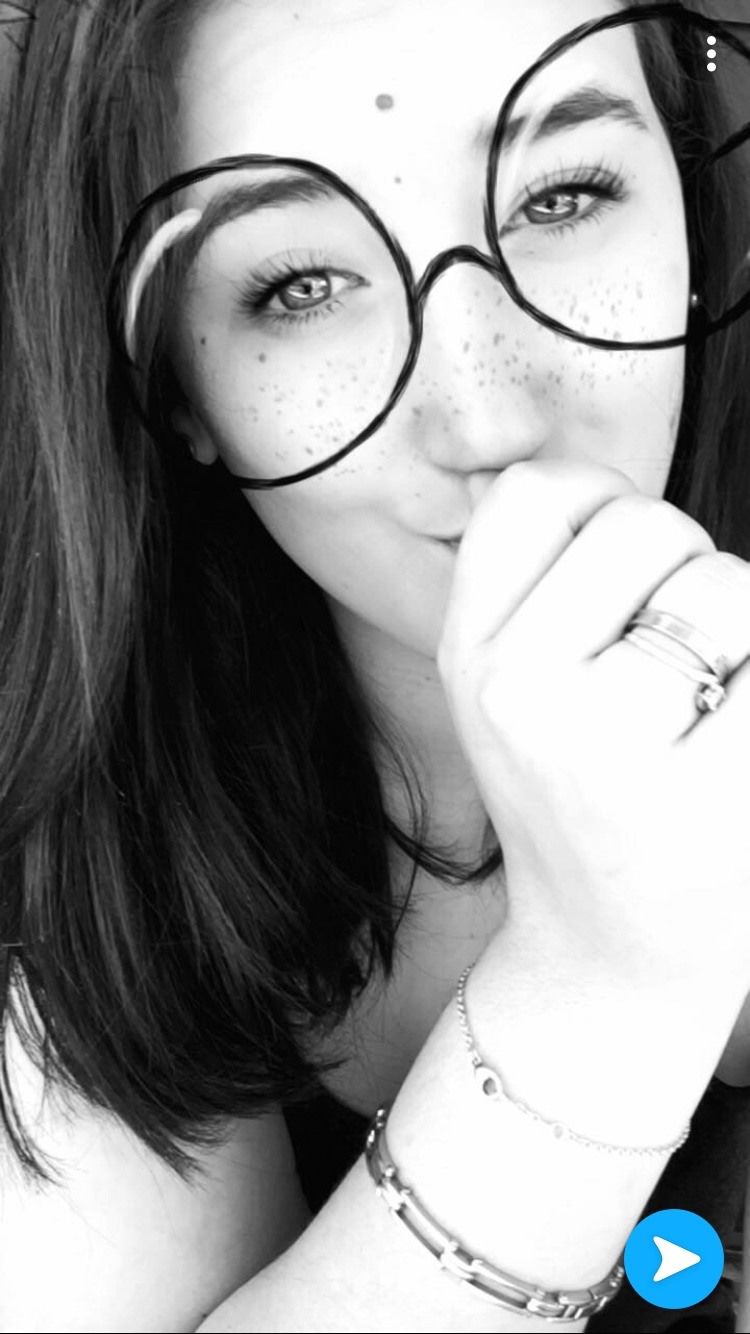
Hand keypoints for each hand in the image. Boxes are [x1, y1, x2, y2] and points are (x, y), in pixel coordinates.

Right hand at [438, 459, 749, 989]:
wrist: (607, 964)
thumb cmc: (581, 807)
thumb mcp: (511, 695)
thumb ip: (539, 588)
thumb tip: (612, 493)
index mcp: (470, 656)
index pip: (535, 491)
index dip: (602, 506)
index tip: (625, 576)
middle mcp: (520, 692)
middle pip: (647, 523)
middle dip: (686, 572)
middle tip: (675, 667)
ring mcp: (610, 745)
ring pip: (730, 584)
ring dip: (744, 634)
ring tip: (708, 714)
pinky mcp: (708, 793)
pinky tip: (737, 750)